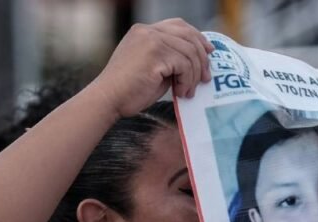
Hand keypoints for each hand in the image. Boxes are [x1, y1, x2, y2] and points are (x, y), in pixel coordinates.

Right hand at [91, 18, 214, 118]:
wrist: (108, 100)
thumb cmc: (129, 91)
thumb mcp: (152, 68)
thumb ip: (170, 59)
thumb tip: (197, 62)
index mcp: (144, 31)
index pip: (178, 25)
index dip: (197, 37)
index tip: (209, 52)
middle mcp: (147, 31)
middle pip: (188, 36)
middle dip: (201, 58)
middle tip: (205, 79)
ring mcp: (150, 40)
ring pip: (189, 52)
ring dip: (193, 75)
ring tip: (187, 91)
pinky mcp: (154, 55)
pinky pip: (184, 65)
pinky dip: (186, 81)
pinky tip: (179, 92)